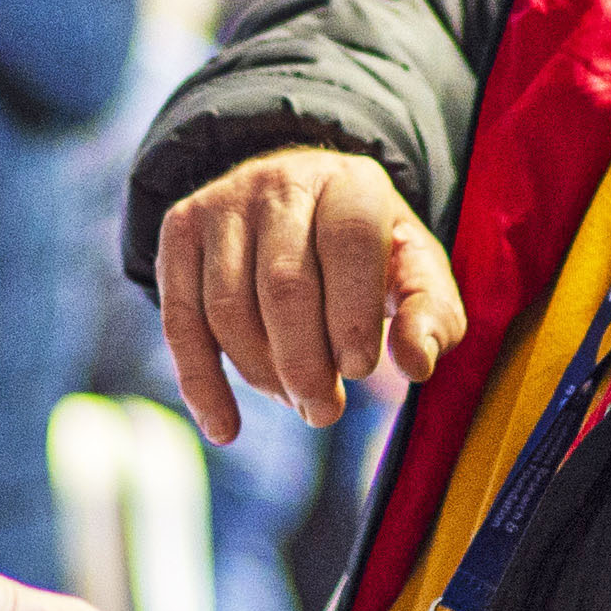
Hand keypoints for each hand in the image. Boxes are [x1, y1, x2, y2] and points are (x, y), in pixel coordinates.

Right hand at [153, 146, 462, 444]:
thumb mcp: (416, 274)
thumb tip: (416, 364)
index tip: (359, 370)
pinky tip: (224, 427)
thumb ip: (431, 316)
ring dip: (263, 373)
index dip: (352, 312)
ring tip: (298, 402)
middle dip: (304, 363)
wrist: (304, 204)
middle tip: (325, 411)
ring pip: (228, 306)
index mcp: (350, 183)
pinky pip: (179, 318)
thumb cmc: (371, 255)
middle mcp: (280, 182)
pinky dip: (200, 382)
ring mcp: (222, 203)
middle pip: (283, 284)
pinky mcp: (180, 231)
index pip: (348, 241)